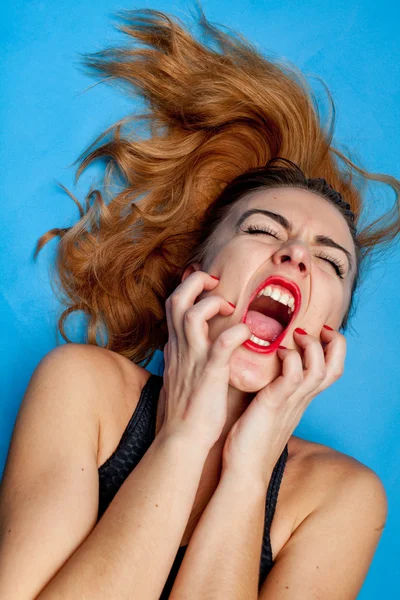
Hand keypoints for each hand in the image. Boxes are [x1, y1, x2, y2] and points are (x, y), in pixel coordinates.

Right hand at [159, 270, 251, 450]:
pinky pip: (221, 345)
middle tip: (218, 285)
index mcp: (175, 346)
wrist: (182, 438)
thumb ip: (178, 355)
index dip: (190, 287)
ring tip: (230, 308)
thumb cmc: (185, 408)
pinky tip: (247, 333)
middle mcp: (180, 348)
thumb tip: (176, 344)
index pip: (174, 303)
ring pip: (191, 316)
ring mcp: (193, 360)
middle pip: (176, 299)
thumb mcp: (177, 373)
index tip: (209, 287)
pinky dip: (236, 332)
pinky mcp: (209, 374)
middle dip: (196, 282)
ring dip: (212, 304)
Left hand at [221, 326, 345, 486]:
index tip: (318, 333)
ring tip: (296, 335)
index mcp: (301, 400)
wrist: (244, 472)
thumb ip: (275, 392)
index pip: (331, 371)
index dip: (332, 349)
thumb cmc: (251, 440)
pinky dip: (291, 360)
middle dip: (333, 343)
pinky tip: (278, 353)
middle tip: (317, 329)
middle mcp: (302, 400)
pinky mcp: (274, 404)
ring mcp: (291, 402)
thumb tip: (267, 374)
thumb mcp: (269, 410)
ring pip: (319, 369)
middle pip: (335, 368)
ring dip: (311, 347)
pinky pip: (293, 376)